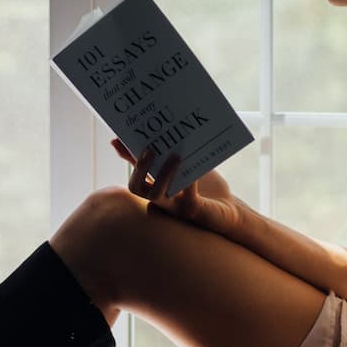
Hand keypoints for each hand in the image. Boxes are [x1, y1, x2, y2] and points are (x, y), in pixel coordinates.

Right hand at [112, 138, 246, 235]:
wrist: (229, 210)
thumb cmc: (206, 188)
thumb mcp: (187, 167)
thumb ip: (170, 155)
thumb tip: (154, 135)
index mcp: (156, 188)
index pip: (135, 173)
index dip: (127, 156)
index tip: (118, 138)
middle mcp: (160, 200)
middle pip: (137, 188)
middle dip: (139, 168)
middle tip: (150, 149)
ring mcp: (174, 208)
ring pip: (157, 195)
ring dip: (163, 174)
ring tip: (176, 155)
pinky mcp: (193, 211)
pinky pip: (187, 198)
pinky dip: (190, 182)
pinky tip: (195, 170)